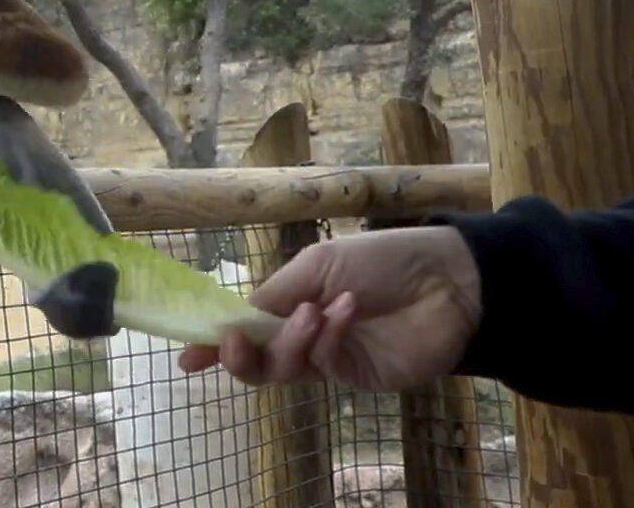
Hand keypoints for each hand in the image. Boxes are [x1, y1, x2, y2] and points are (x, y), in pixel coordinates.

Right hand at [176, 225, 481, 390]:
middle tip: (236, 340)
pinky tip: (346, 311)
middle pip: (254, 360)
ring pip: (283, 367)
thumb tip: (223, 321)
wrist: (445, 279)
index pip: (241, 328)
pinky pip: (323, 363)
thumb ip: (271, 296)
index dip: (212, 343)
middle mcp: (301, 334)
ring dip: (290, 340)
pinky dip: (327, 337)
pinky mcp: (355, 375)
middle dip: (239, 354)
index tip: (187, 358)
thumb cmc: (380, 259)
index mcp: (287, 302)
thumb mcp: (315, 264)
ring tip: (315, 310)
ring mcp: (327, 357)